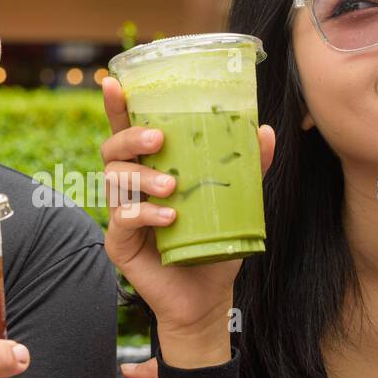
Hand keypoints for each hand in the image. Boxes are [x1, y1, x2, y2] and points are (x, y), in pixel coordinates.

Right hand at [99, 76, 274, 345]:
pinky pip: (121, 219)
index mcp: (151, 168)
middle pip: (112, 149)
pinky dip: (144, 214)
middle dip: (130, 136)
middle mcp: (130, 187)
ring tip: (171, 186)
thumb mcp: (236, 201)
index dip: (118, 106)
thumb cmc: (213, 243)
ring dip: (141, 177)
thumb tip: (265, 131)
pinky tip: (168, 217)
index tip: (116, 81)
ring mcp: (120, 214)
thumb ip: (246, 168)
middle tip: (159, 139)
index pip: (128, 130)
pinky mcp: (118, 243)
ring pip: (114, 180)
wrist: (207, 296)